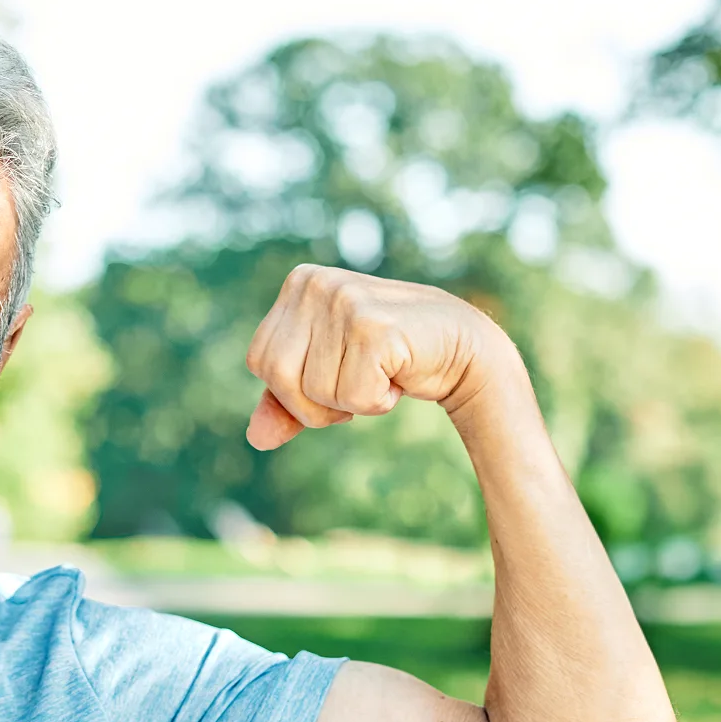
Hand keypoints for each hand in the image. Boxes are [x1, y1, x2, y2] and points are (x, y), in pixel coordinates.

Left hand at [245, 264, 515, 450]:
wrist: (464, 350)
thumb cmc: (391, 358)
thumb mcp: (329, 376)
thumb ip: (286, 403)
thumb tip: (255, 439)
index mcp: (298, 283)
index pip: (260, 361)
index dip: (294, 390)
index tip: (336, 375)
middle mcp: (315, 283)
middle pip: (279, 377)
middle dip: (317, 402)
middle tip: (359, 383)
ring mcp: (343, 300)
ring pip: (316, 391)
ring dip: (353, 401)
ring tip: (383, 372)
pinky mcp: (373, 327)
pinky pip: (352, 397)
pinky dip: (377, 402)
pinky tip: (400, 374)